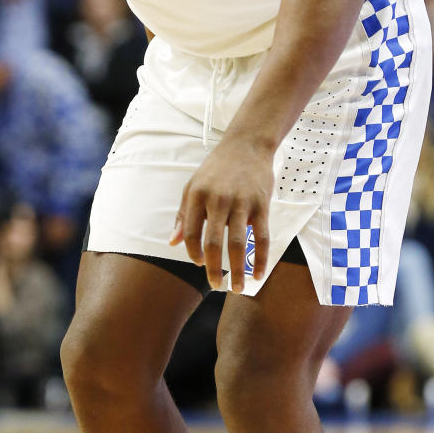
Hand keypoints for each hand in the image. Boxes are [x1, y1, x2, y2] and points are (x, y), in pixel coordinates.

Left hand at [170, 138, 272, 291]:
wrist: (247, 144)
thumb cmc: (216, 168)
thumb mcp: (193, 187)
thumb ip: (183, 216)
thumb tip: (172, 243)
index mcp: (197, 196)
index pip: (191, 233)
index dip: (193, 252)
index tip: (199, 263)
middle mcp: (218, 200)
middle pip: (213, 242)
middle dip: (213, 268)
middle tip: (216, 285)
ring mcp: (241, 202)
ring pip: (238, 243)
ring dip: (237, 269)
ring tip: (237, 287)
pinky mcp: (261, 204)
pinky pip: (261, 236)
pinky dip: (260, 258)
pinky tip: (258, 273)